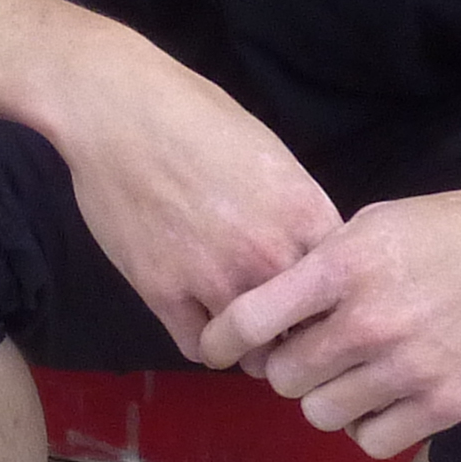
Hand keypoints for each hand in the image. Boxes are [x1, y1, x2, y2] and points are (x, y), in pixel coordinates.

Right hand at [39, 52, 341, 347]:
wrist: (118, 109)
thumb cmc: (195, 117)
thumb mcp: (271, 156)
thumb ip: (298, 212)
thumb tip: (311, 255)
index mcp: (305, 215)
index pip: (342, 290)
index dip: (329, 303)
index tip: (313, 306)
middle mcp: (270, 254)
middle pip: (304, 332)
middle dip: (292, 335)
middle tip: (276, 330)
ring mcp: (216, 277)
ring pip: (251, 352)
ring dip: (247, 346)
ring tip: (237, 330)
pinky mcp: (163, 292)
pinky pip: (198, 347)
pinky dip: (203, 341)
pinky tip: (198, 319)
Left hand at [196, 179, 460, 460]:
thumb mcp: (383, 221)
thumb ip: (325, 261)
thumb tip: (273, 299)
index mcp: (345, 264)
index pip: (250, 319)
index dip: (220, 340)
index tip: (217, 348)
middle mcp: (369, 320)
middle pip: (283, 376)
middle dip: (290, 367)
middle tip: (313, 354)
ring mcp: (408, 367)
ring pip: (322, 414)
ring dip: (329, 399)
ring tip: (353, 376)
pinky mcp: (446, 404)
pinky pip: (371, 440)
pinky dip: (370, 425)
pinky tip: (387, 398)